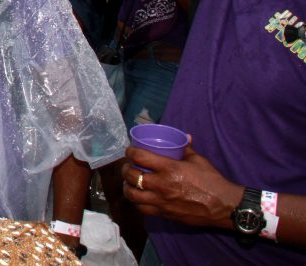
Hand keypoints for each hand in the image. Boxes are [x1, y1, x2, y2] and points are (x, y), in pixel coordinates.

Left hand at [122, 142, 241, 229]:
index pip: (139, 157)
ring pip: (132, 195)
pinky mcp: (164, 213)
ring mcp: (161, 201)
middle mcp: (161, 185)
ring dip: (127, 187)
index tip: (130, 151)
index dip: (130, 152)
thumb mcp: (198, 160)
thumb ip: (187, 148)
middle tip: (128, 166)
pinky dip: (137, 202)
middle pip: (132, 176)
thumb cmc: (211, 181)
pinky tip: (139, 197)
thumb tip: (184, 136)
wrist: (223, 206)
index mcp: (169, 168)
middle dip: (126, 169)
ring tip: (129, 182)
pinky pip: (142, 209)